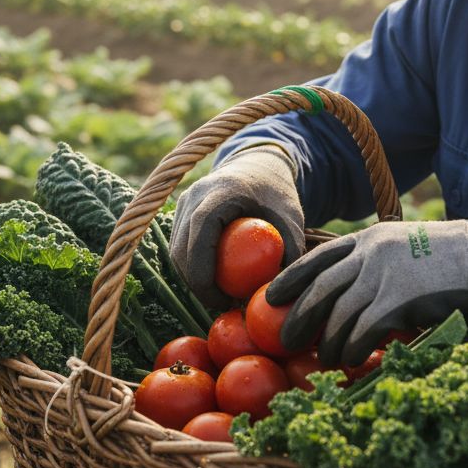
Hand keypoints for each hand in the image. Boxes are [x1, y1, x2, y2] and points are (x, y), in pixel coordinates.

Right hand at [170, 146, 304, 308]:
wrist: (259, 164)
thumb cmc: (277, 192)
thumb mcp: (291, 218)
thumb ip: (290, 251)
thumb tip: (281, 291)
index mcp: (220, 193)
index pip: (200, 236)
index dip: (203, 274)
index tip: (222, 299)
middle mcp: (194, 195)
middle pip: (182, 248)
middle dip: (197, 283)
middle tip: (223, 304)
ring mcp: (184, 201)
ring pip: (176, 249)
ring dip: (192, 276)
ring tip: (220, 294)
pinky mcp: (182, 209)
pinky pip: (180, 244)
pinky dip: (192, 265)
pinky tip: (214, 280)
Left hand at [267, 220, 467, 365]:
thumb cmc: (456, 259)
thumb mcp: (410, 246)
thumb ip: (382, 261)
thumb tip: (358, 288)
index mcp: (371, 237)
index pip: (318, 256)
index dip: (291, 277)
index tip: (272, 296)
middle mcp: (371, 253)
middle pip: (319, 287)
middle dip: (297, 315)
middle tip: (283, 339)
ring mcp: (383, 276)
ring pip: (337, 314)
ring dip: (327, 342)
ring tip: (324, 360)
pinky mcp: (397, 301)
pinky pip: (361, 331)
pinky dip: (351, 349)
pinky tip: (350, 361)